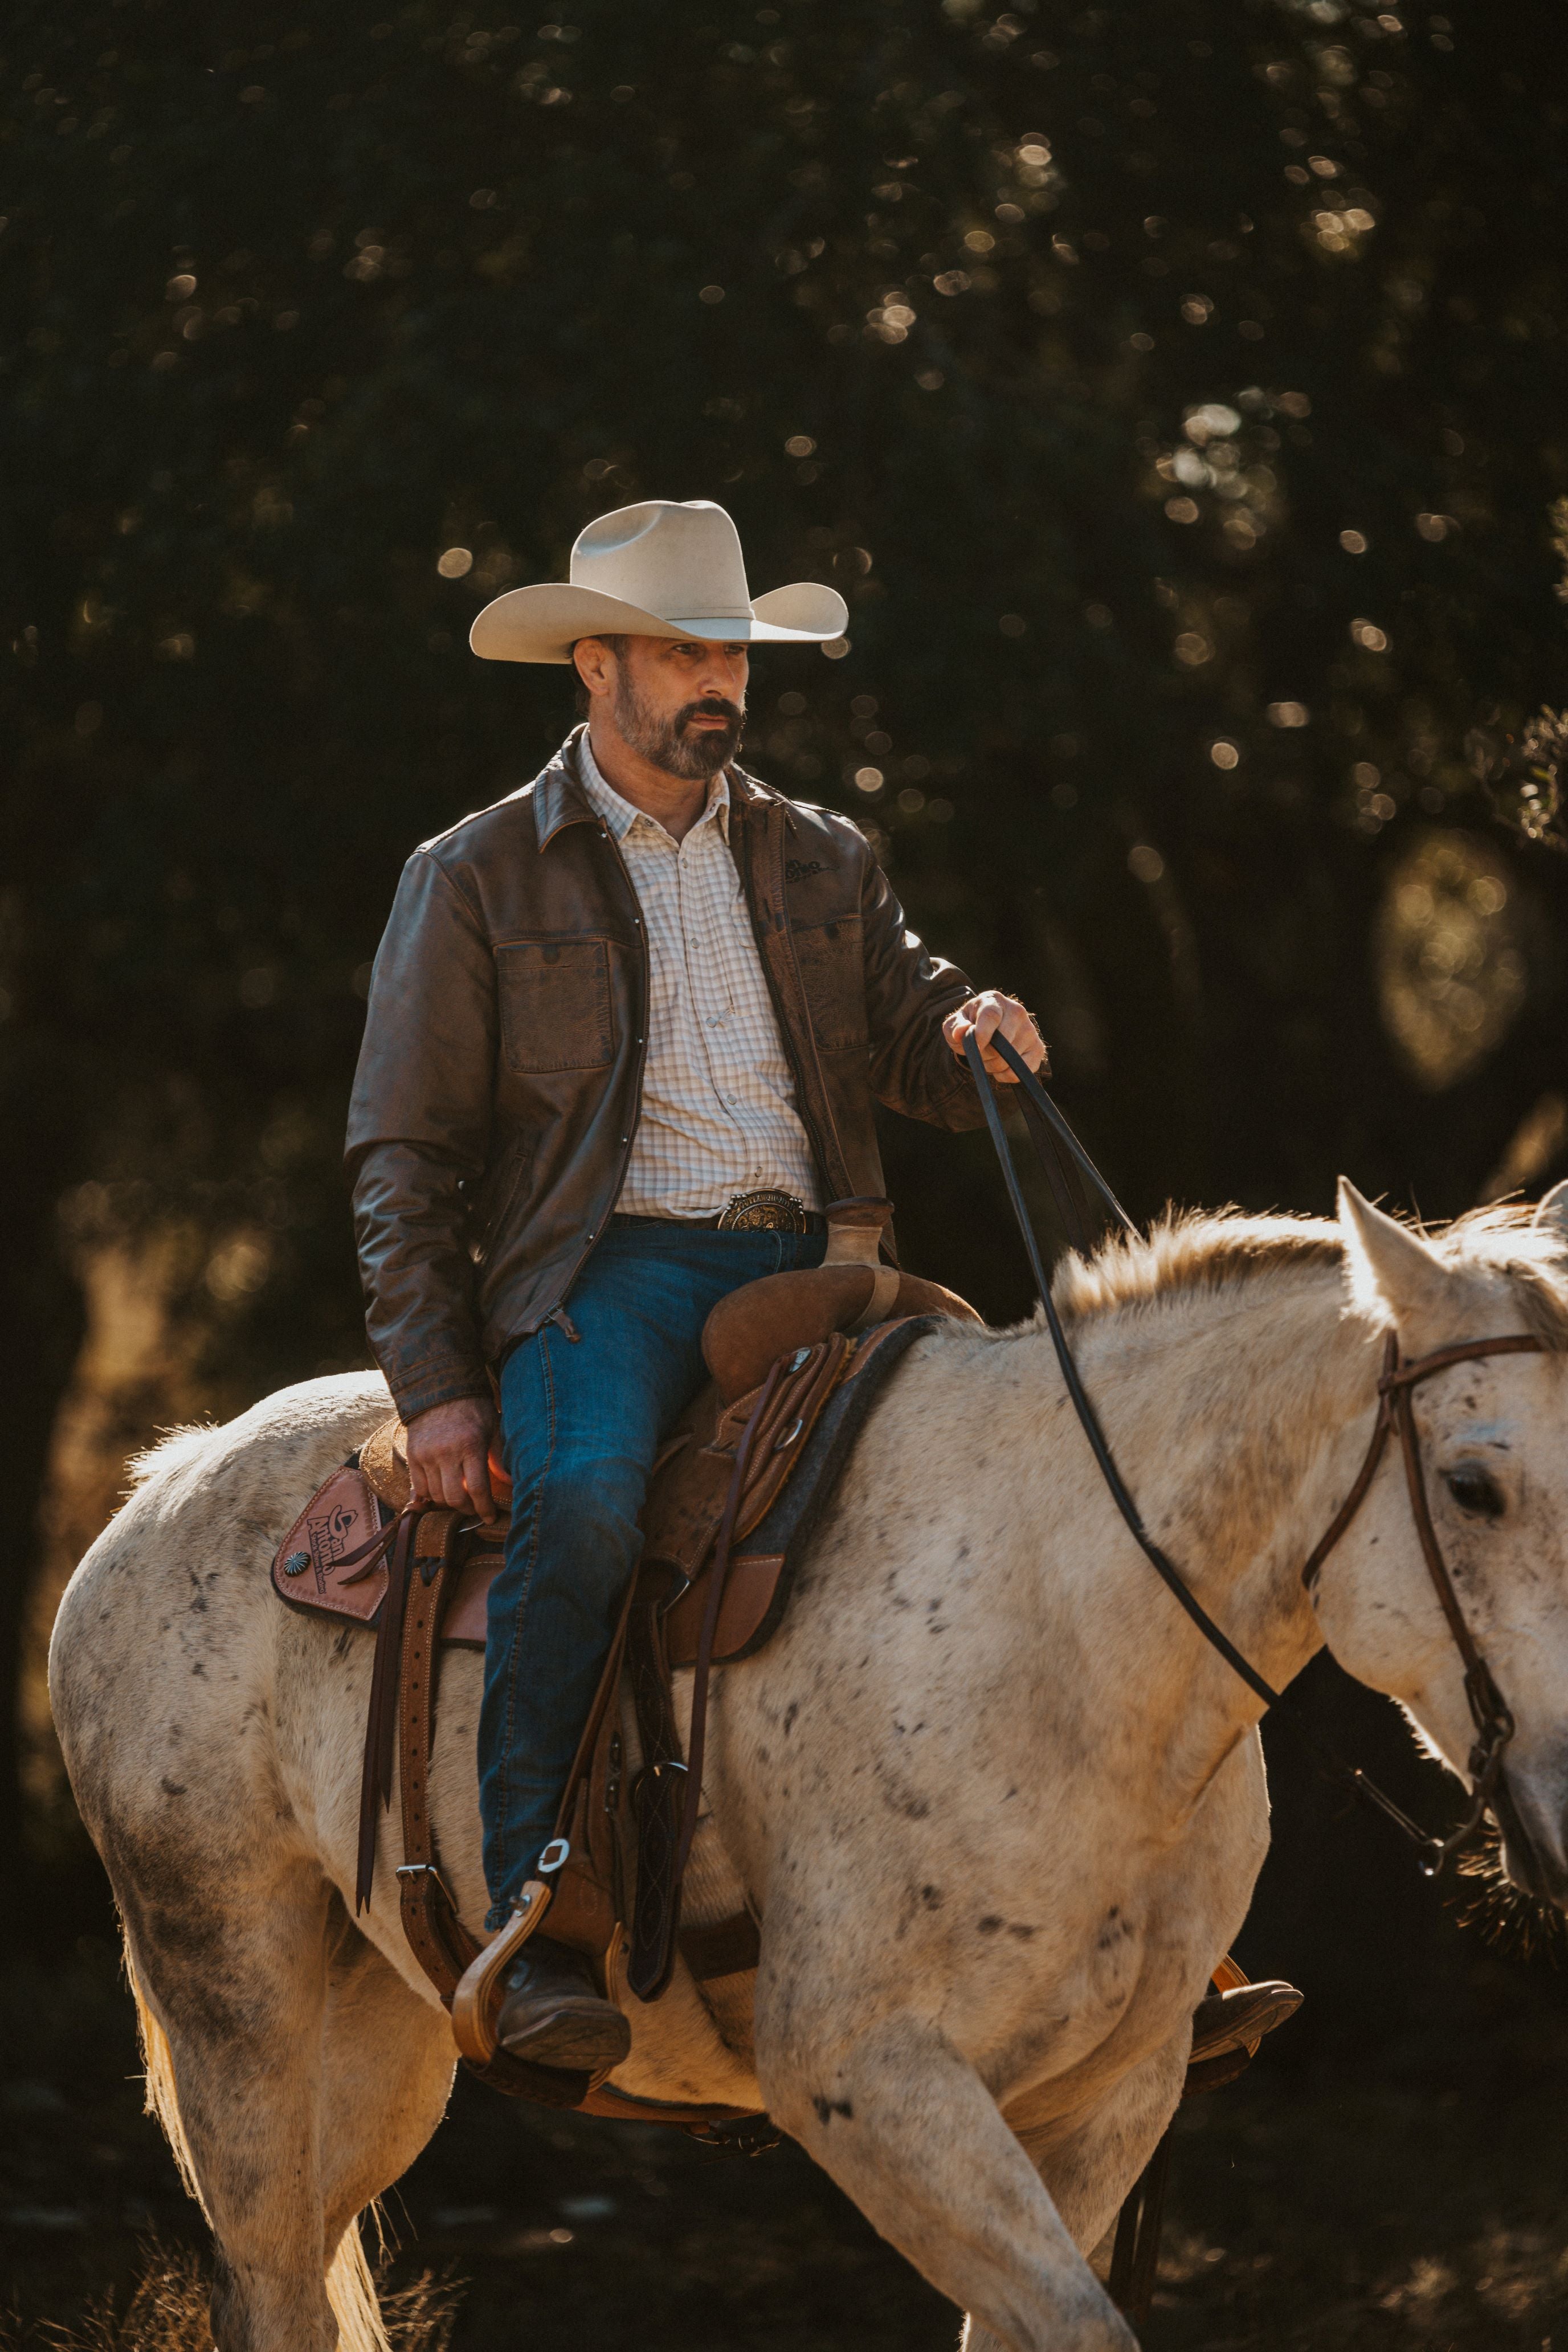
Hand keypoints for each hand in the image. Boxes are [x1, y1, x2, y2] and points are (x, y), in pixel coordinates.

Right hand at [405, 1394, 497, 1518]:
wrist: (440, 1390)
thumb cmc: (473, 1409)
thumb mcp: (492, 1428)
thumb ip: (498, 1457)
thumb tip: (510, 1482)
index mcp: (470, 1446)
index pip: (477, 1488)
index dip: (484, 1508)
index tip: (490, 1517)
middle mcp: (446, 1453)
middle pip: (454, 1498)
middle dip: (466, 1509)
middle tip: (474, 1509)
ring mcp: (426, 1455)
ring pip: (436, 1496)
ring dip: (448, 1504)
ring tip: (459, 1499)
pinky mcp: (412, 1455)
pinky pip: (419, 1487)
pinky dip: (429, 1496)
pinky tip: (440, 1494)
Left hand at [944, 991, 1048, 1084]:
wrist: (989, 1030)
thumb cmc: (971, 1025)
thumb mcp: (955, 1024)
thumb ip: (955, 1027)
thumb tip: (961, 1032)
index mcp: (994, 1000)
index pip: (991, 1016)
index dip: (982, 1034)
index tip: (974, 1047)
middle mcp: (1016, 1012)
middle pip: (1000, 1044)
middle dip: (984, 1054)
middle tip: (978, 1051)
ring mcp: (1030, 1030)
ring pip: (1008, 1061)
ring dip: (992, 1065)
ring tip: (989, 1055)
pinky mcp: (1038, 1049)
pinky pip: (1019, 1072)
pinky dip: (1005, 1075)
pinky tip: (1000, 1065)